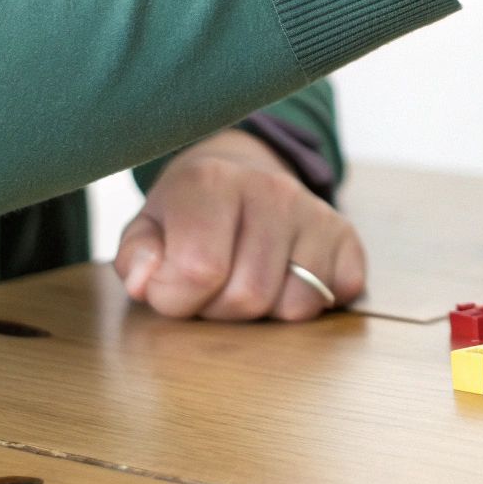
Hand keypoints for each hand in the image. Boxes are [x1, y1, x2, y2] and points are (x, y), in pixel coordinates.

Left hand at [112, 129, 364, 320]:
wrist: (243, 172)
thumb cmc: (188, 213)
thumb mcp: (147, 228)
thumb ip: (136, 258)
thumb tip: (149, 282)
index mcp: (212, 181)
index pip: (198, 271)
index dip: (177, 298)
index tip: (171, 286)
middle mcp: (272, 190)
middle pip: (248, 296)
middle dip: (220, 309)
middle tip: (212, 286)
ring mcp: (315, 211)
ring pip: (296, 304)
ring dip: (265, 311)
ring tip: (247, 281)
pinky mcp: (346, 233)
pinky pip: (336, 295)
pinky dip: (310, 301)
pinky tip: (286, 278)